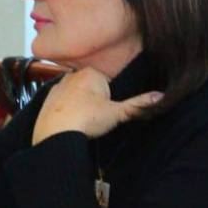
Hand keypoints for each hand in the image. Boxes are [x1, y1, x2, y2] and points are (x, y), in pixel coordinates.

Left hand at [31, 67, 162, 144]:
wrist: (54, 134)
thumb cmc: (86, 120)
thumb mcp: (117, 112)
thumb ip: (138, 104)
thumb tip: (160, 97)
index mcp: (91, 73)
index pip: (107, 82)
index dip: (109, 98)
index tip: (105, 110)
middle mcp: (72, 75)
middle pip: (91, 87)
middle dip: (95, 99)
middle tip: (94, 116)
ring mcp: (57, 86)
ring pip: (76, 94)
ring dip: (80, 104)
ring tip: (81, 120)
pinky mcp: (47, 99)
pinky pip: (61, 102)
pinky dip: (66, 110)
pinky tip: (68, 121)